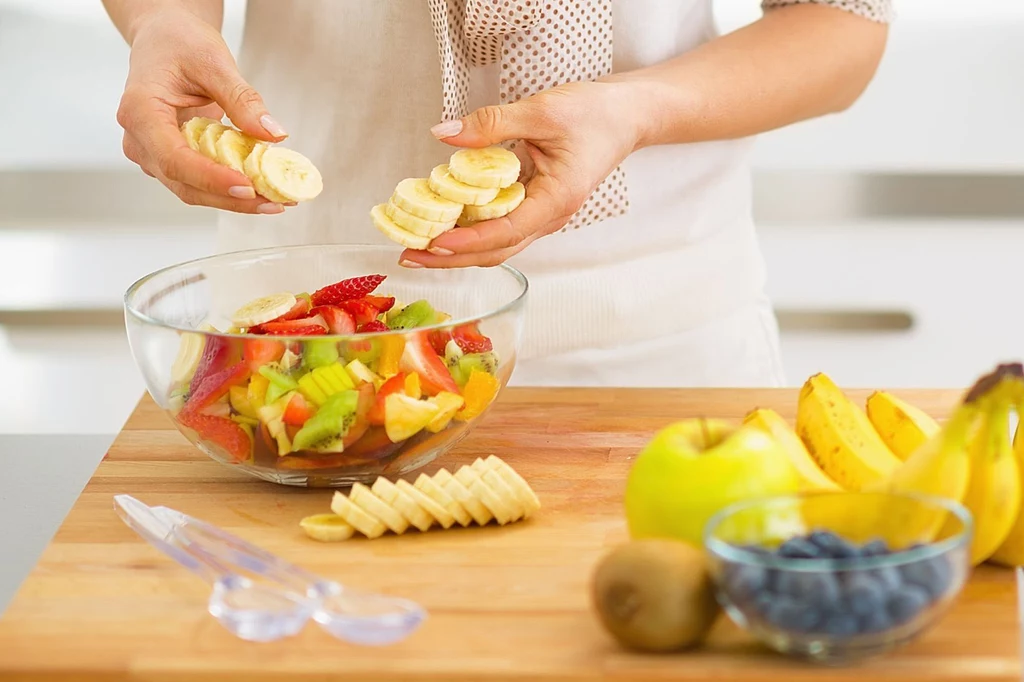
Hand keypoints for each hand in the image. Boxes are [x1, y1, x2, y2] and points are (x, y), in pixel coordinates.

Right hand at [115, 8, 288, 213]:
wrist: (165, 40)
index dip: (211, 178)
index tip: (248, 186)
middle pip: (184, 184)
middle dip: (231, 199)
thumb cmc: (179, 44)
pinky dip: (230, 189)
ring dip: (234, 200)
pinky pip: (199, 182)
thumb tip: (273, 135)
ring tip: (276, 200)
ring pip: (192, 190)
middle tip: (275, 201)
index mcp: (140, 111)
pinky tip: (263, 189)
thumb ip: (242, 100)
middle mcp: (139, 140)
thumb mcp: (214, 62)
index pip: (174, 158)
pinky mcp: (170, 160)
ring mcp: (152, 154)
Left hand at [400, 80, 640, 267]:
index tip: (435, 241)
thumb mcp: (541, 110)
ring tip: (417, 246)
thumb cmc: (594, 113)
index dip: (468, 240)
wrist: (626, 117)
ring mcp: (542, 216)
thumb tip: (443, 134)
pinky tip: (442, 222)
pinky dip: (469, 230)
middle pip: (496, 251)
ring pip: (496, 245)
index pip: (507, 232)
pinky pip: (499, 227)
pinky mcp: (534, 207)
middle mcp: (550, 217)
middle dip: (451, 258)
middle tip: (408, 255)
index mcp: (556, 199)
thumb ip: (491, 123)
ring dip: (457, 249)